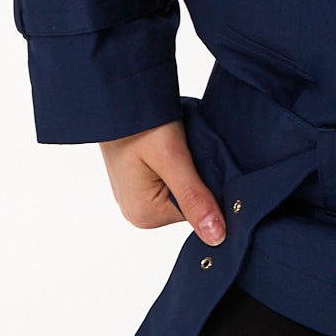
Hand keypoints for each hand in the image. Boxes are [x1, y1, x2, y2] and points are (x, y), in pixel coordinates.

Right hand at [100, 119, 225, 243]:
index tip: (207, 158)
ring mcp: (137, 198)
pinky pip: (170, 180)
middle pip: (189, 202)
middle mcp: (138, 214)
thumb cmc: (141, 123)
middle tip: (191, 147)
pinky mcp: (138, 183)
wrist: (118, 98)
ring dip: (189, 169)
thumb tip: (217, 238)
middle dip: (198, 177)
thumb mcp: (173, 158)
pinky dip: (178, 165)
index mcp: (145, 216)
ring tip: (181, 145)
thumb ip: (194, 197)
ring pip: (182, 189)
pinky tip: (173, 147)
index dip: (210, 186)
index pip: (197, 211)